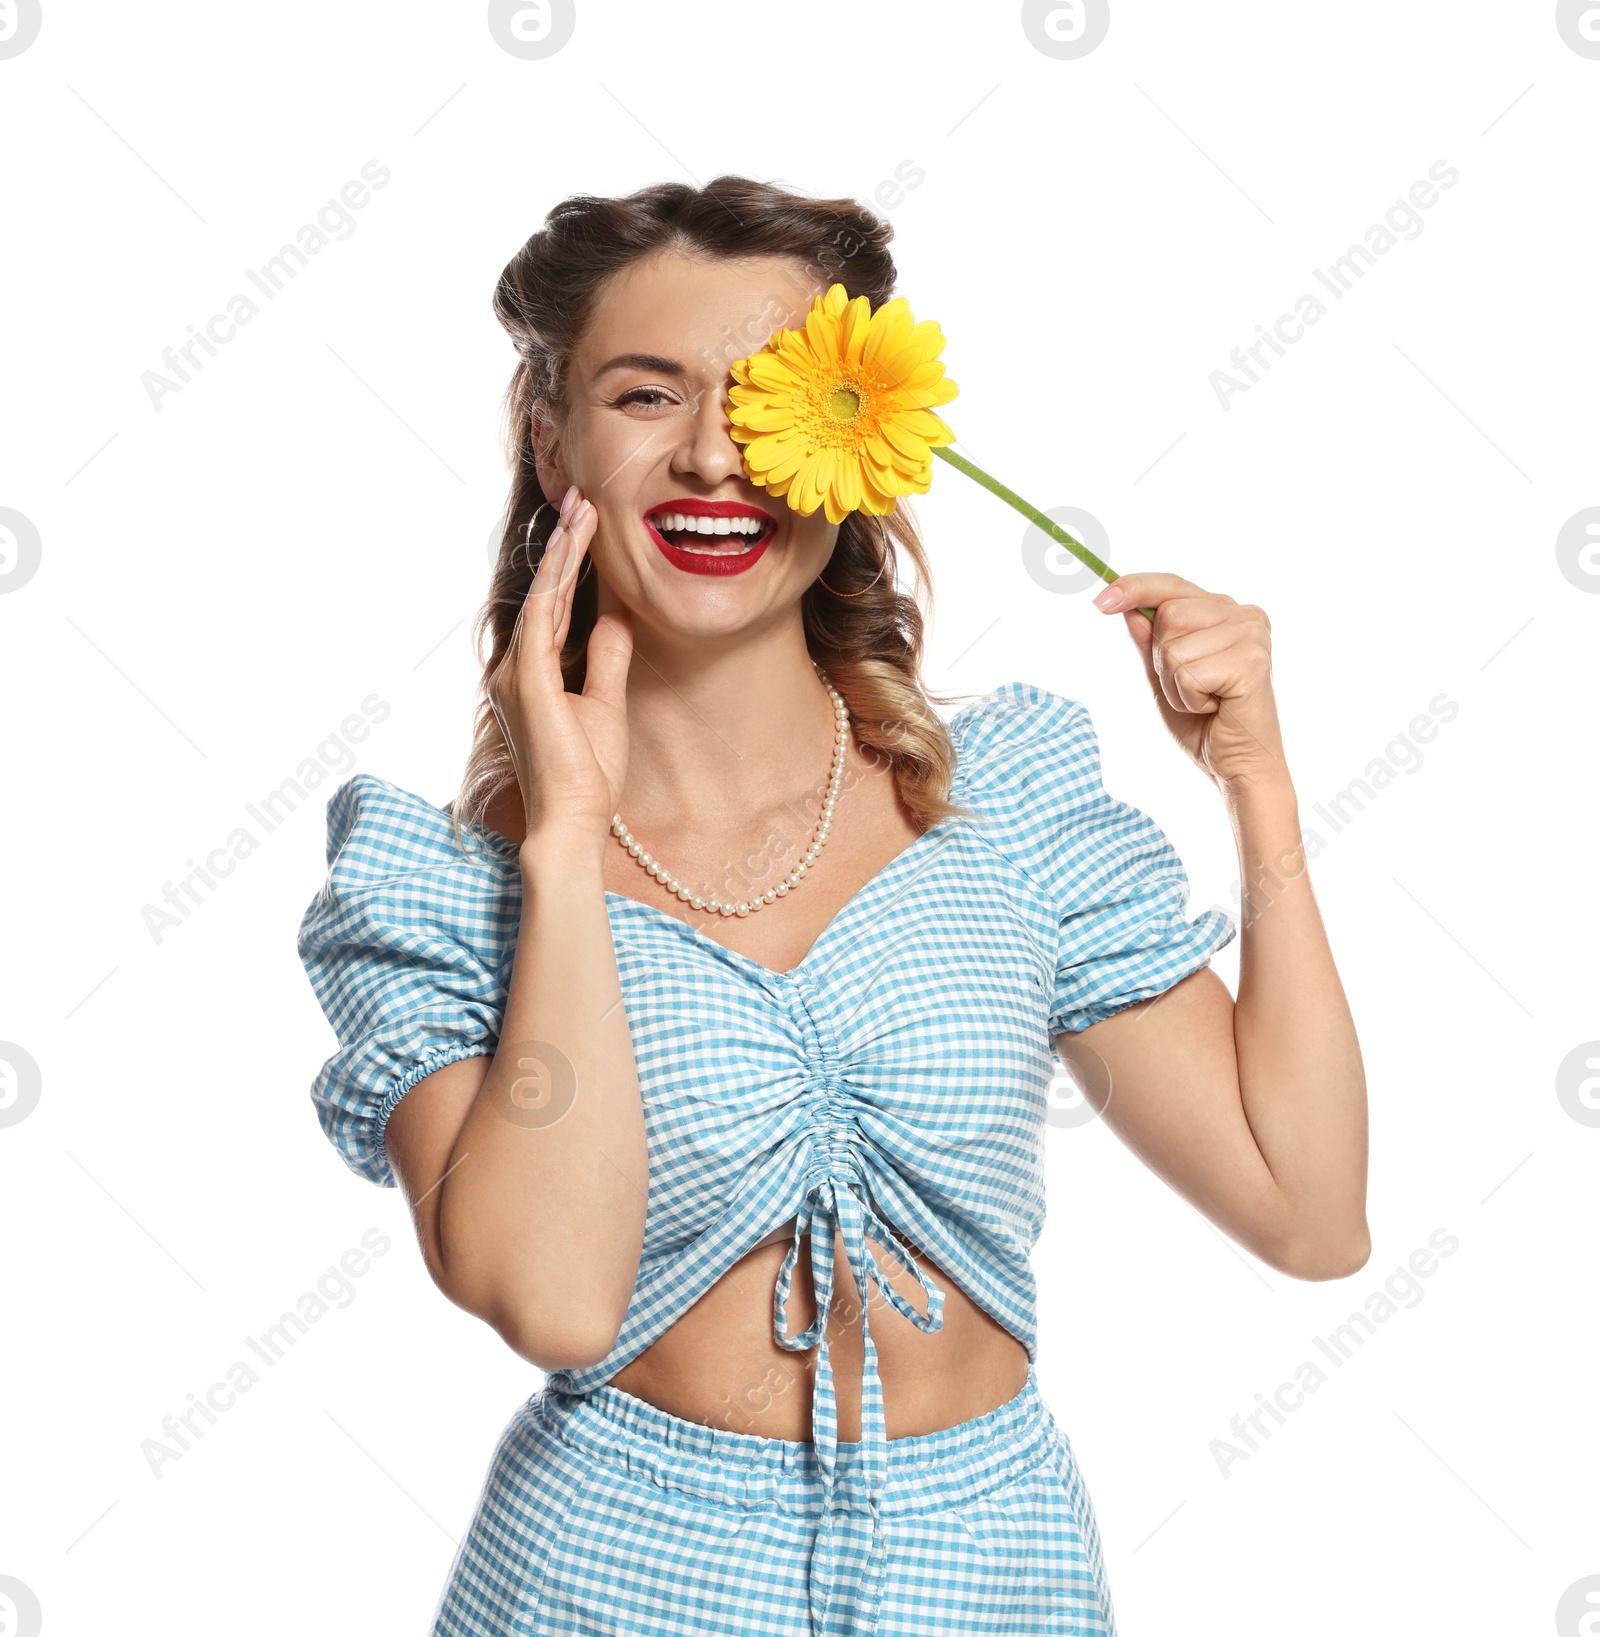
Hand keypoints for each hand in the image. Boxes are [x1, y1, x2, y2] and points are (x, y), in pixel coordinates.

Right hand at [488, 485, 633, 846]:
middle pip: (543, 593)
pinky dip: (558, 580)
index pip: (553, 608)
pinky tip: (572, 547)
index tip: (586, 525)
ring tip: (583, 508)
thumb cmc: (588, 776)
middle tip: (582, 497)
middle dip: (564, 544)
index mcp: (530, 676)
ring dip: (563, 550)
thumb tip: (617, 616)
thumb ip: (605, 658)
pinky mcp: (528, 681)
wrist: (573, 821)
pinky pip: (543, 617)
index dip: (569, 565)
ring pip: (542, 596)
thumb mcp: (604, 704)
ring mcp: (516, 674)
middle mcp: (514, 670)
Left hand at [1093, 572, 1286, 792]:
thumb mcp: (1164, 676)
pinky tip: (1214, 708)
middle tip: (1190, 689)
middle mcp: (1244, 616)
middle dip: (1162, 660)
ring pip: (1174, 646)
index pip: (1172, 585)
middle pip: (1168, 615)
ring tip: (1204, 701)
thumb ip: (1149, 641)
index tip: (1100, 600)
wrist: (1235, 766)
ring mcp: (1251, 636)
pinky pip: (1188, 673)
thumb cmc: (1203, 723)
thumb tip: (1127, 607)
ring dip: (1175, 684)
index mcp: (1224, 612)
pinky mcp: (1251, 662)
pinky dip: (1189, 698)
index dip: (1134, 587)